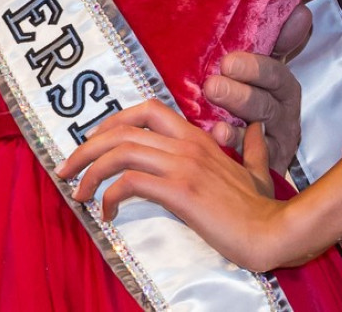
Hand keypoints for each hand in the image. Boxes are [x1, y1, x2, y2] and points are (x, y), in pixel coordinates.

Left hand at [55, 99, 303, 273]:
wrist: (274, 232)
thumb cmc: (263, 208)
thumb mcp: (257, 171)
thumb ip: (252, 148)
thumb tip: (256, 129)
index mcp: (197, 137)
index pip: (146, 108)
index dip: (113, 121)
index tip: (93, 142)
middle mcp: (186, 144)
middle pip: (121, 129)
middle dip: (85, 147)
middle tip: (66, 169)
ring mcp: (183, 165)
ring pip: (120, 152)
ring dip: (89, 170)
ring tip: (77, 192)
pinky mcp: (180, 191)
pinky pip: (130, 183)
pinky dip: (109, 195)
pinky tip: (107, 211)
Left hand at [201, 4, 311, 171]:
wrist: (253, 156)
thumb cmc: (254, 101)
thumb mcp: (263, 71)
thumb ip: (277, 41)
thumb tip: (301, 11)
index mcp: (283, 88)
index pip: (275, 74)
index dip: (255, 68)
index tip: (228, 62)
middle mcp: (283, 114)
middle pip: (264, 103)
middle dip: (239, 94)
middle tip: (212, 86)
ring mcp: (274, 142)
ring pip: (257, 130)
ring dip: (234, 119)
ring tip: (212, 114)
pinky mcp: (263, 165)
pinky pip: (249, 158)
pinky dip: (232, 146)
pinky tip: (216, 136)